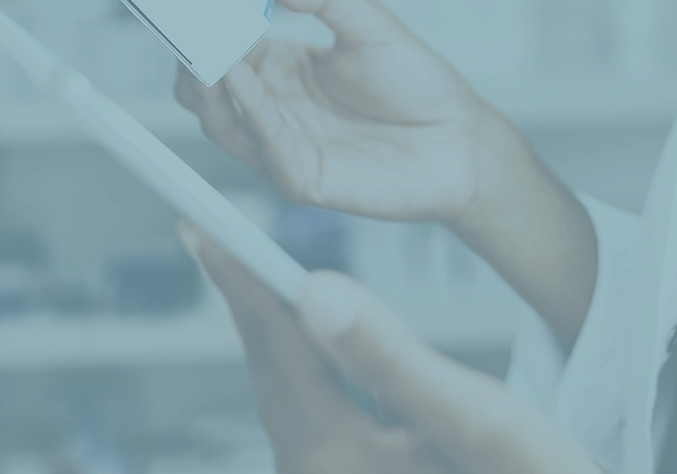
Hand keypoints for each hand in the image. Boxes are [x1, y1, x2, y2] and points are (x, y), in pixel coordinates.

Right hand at [175, 0, 506, 229]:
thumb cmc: (418, 84)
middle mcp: (274, 109)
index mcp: (282, 69)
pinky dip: (250, 112)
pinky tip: (245, 81)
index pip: (224, 49)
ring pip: (222, 123)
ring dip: (211, 88)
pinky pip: (266, 147)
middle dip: (193, 61)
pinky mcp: (304, 178)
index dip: (207, 26)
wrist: (460, 139)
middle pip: (206, 92)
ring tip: (212, 52)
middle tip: (192, 29)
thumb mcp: (370, 22)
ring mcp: (284, 146)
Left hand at [182, 223, 597, 473]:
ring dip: (276, 335)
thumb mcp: (477, 419)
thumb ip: (394, 356)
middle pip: (273, 375)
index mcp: (332, 462)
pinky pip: (310, 419)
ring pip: (288, 399)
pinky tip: (320, 346)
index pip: (275, 347)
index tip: (199, 226)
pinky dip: (306, 369)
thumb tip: (315, 292)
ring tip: (257, 277)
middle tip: (215, 237)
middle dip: (251, 303)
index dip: (240, 279)